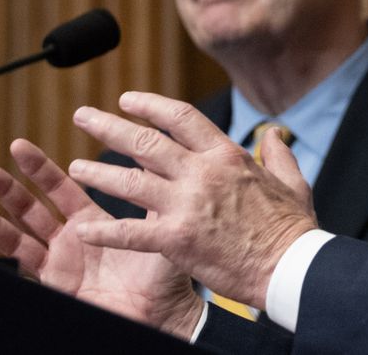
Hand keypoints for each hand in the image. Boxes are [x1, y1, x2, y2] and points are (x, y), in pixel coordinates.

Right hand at [0, 138, 202, 337]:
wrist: (163, 314)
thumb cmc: (165, 274)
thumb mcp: (159, 225)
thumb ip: (151, 193)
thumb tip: (155, 153)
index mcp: (92, 221)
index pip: (60, 188)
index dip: (40, 169)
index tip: (20, 146)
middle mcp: (71, 238)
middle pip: (32, 207)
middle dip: (10, 185)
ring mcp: (59, 261)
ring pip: (20, 230)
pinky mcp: (54, 281)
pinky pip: (22, 259)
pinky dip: (0, 237)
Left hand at [66, 91, 316, 308]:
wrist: (290, 267)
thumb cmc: (292, 228)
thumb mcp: (292, 180)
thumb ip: (278, 152)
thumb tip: (273, 131)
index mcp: (226, 154)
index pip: (179, 117)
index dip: (149, 104)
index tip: (126, 100)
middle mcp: (201, 173)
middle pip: (144, 141)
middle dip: (108, 126)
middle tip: (83, 116)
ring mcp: (186, 205)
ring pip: (129, 181)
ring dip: (98, 172)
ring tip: (75, 168)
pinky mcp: (176, 240)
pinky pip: (129, 232)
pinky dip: (104, 231)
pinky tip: (83, 230)